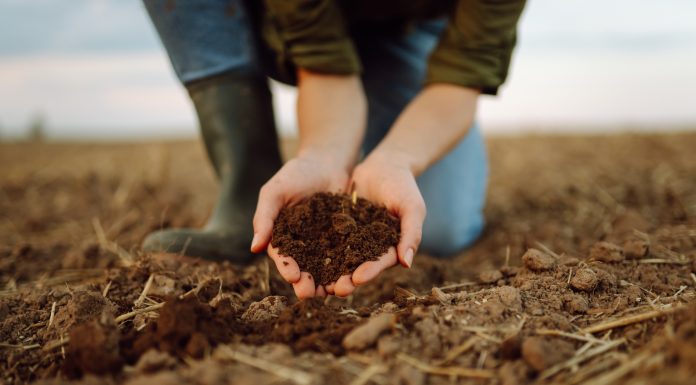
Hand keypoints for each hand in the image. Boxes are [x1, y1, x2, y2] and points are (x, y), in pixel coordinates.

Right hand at [250, 154, 348, 298]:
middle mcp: (304, 245)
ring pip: (327, 268)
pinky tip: (355, 277)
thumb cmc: (295, 173)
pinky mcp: (346, 239)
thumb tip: (254, 248)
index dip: (287, 268)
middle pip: (305, 269)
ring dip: (329, 282)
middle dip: (307, 283)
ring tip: (334, 292)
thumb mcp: (274, 192)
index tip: (293, 276)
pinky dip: (350, 268)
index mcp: (283, 237)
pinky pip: (348, 256)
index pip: (284, 257)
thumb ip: (265, 218)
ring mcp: (325, 243)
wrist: (327, 161)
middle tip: (310, 294)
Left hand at [323, 152, 425, 296]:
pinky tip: (302, 256)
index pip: (379, 263)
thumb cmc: (404, 185)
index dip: (369, 272)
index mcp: (390, 247)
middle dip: (345, 278)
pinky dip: (315, 248)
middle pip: (357, 266)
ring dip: (328, 270)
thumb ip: (411, 234)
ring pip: (338, 256)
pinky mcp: (338, 225)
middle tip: (333, 290)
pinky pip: (326, 238)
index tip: (356, 280)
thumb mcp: (412, 207)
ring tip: (316, 281)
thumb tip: (406, 264)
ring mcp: (352, 236)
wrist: (385, 163)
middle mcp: (370, 246)